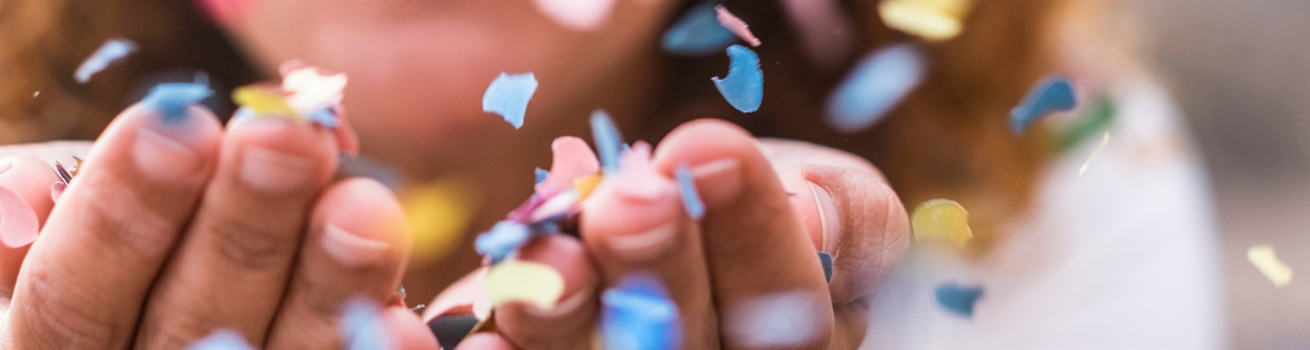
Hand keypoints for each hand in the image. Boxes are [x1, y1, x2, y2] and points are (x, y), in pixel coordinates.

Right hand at [0, 100, 439, 348]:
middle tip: (286, 139)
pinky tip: (408, 323)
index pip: (70, 304)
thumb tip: (23, 197)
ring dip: (329, 288)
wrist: (150, 302)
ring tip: (363, 207)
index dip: (115, 221)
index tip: (174, 127)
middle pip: (188, 333)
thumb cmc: (86, 249)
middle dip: (241, 229)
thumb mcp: (14, 228)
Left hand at [452, 120, 910, 349]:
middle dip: (656, 267)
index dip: (752, 228)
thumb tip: (816, 215)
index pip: (784, 295)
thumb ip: (838, 213)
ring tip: (544, 257)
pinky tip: (471, 336)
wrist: (664, 238)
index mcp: (794, 335)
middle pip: (686, 343)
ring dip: (563, 313)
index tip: (708, 150)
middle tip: (628, 200)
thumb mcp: (825, 199)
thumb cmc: (756, 212)